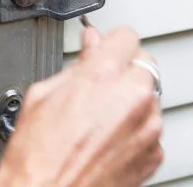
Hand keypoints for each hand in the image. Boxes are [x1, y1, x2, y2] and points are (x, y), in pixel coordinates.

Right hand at [0, 27, 163, 186]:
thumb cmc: (38, 156)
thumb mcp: (43, 94)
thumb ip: (76, 63)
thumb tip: (91, 43)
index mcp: (104, 74)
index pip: (126, 36)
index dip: (111, 42)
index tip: (104, 48)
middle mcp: (133, 98)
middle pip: (145, 63)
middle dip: (124, 70)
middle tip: (99, 85)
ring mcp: (148, 128)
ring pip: (150, 96)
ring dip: (130, 101)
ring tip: (98, 119)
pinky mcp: (154, 153)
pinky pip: (151, 128)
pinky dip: (134, 130)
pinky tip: (106, 139)